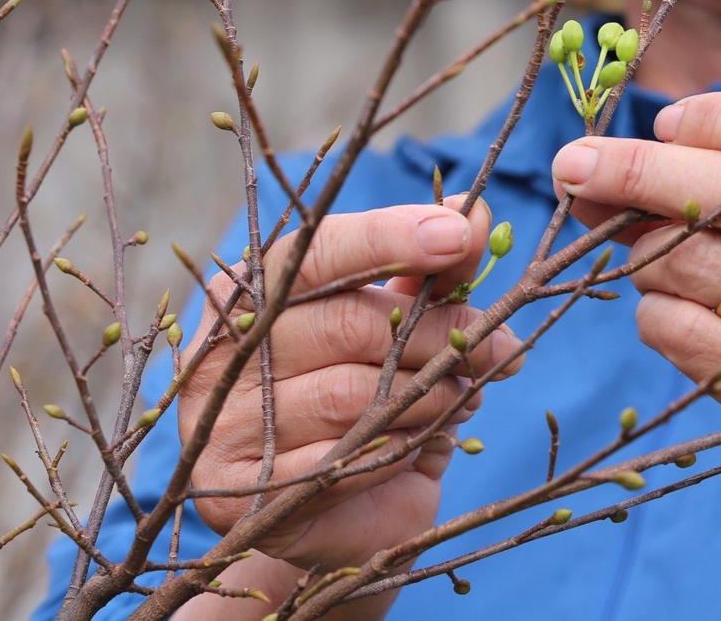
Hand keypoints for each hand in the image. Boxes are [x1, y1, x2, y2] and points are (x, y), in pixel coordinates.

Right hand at [179, 199, 521, 574]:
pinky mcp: (238, 493)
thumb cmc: (371, 391)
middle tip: (498, 347)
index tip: (459, 235)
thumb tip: (475, 214)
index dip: (390, 237)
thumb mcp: (403, 322)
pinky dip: (398, 450)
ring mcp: (221, 422)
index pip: (318, 250)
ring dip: (429, 397)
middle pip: (351, 323)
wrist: (337, 507)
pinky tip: (418, 444)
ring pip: (353, 395)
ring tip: (459, 398)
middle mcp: (225, 348)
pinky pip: (344, 462)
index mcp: (255, 289)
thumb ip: (433, 269)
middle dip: (440, 333)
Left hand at [552, 92, 720, 517]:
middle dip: (634, 168)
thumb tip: (613, 163)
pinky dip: (652, 312)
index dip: (714, 117)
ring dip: (642, 250)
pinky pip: (676, 330)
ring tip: (648, 258)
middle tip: (571, 163)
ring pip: (687, 261)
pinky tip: (669, 312)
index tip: (663, 123)